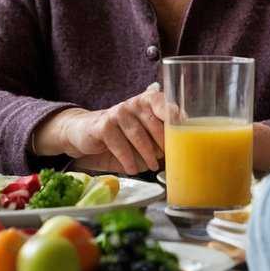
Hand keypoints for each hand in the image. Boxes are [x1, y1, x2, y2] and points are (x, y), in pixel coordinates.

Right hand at [35, 87, 165, 175]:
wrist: (85, 134)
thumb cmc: (122, 137)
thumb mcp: (143, 137)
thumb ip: (159, 140)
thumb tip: (178, 154)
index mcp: (146, 102)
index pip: (163, 104)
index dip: (174, 117)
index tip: (184, 133)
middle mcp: (132, 104)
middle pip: (153, 122)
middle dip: (163, 142)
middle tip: (169, 158)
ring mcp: (117, 113)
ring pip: (138, 134)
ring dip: (147, 154)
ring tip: (152, 167)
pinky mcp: (103, 125)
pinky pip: (119, 144)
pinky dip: (128, 159)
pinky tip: (132, 169)